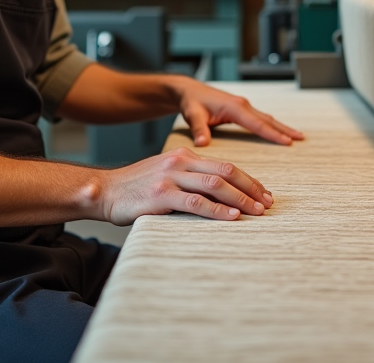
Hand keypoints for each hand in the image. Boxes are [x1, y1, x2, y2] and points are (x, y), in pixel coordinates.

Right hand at [99, 147, 273, 225]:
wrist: (105, 191)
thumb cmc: (137, 188)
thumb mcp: (166, 174)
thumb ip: (190, 179)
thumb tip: (220, 194)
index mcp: (184, 155)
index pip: (224, 165)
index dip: (248, 180)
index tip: (263, 194)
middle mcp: (180, 162)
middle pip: (226, 171)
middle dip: (251, 188)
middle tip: (268, 203)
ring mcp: (171, 177)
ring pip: (215, 184)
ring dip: (240, 199)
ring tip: (257, 211)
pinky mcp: (161, 194)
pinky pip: (196, 202)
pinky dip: (217, 210)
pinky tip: (232, 217)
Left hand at [175, 79, 304, 146]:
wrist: (188, 91)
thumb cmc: (191, 103)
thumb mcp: (193, 116)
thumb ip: (199, 129)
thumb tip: (202, 144)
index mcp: (234, 107)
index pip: (257, 124)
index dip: (272, 134)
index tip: (287, 142)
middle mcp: (242, 105)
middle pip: (268, 119)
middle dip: (284, 129)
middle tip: (301, 138)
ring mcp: (243, 106)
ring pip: (266, 118)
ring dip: (281, 126)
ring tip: (297, 136)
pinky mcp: (241, 108)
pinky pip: (260, 118)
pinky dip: (272, 125)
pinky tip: (279, 131)